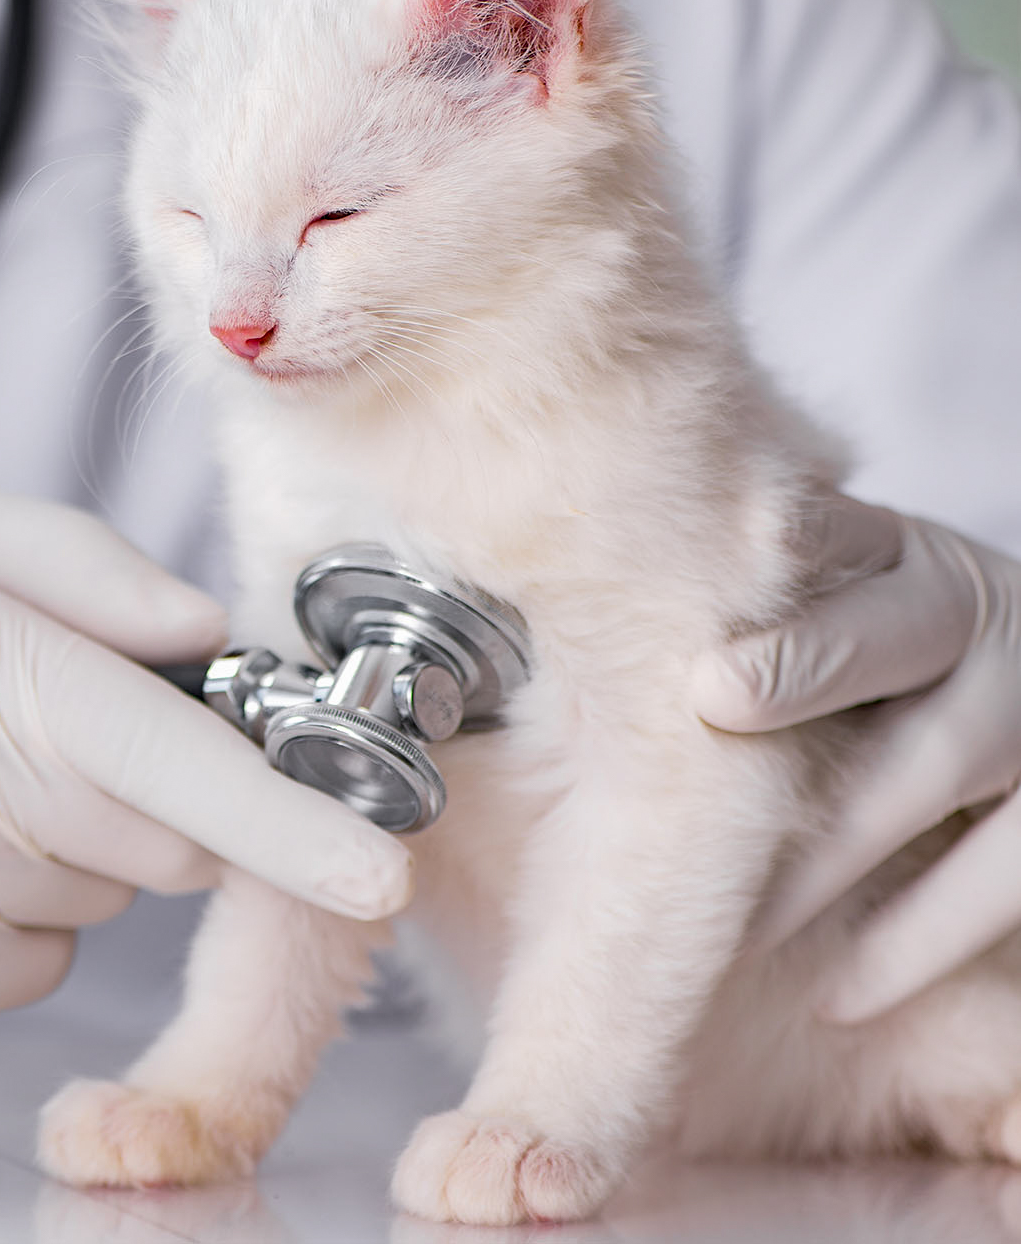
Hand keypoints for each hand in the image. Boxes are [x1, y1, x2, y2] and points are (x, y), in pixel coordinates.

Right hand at [0, 481, 413, 1021]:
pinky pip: (23, 961)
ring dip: (62, 843)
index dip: (284, 820)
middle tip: (35, 712)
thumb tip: (210, 638)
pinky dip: (0, 905)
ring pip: (93, 904)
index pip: (151, 752)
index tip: (384, 869)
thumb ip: (74, 567)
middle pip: (152, 838)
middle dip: (150, 786)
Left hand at [692, 494, 1020, 1023]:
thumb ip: (736, 608)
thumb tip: (558, 610)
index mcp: (895, 554)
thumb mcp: (827, 600)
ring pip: (939, 767)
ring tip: (735, 916)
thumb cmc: (870, 647)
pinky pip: (1000, 879)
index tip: (694, 586)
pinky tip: (839, 995)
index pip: (831, 539)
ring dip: (831, 847)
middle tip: (711, 695)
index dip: (777, 553)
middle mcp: (976, 612)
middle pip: (892, 635)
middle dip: (804, 665)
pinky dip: (917, 940)